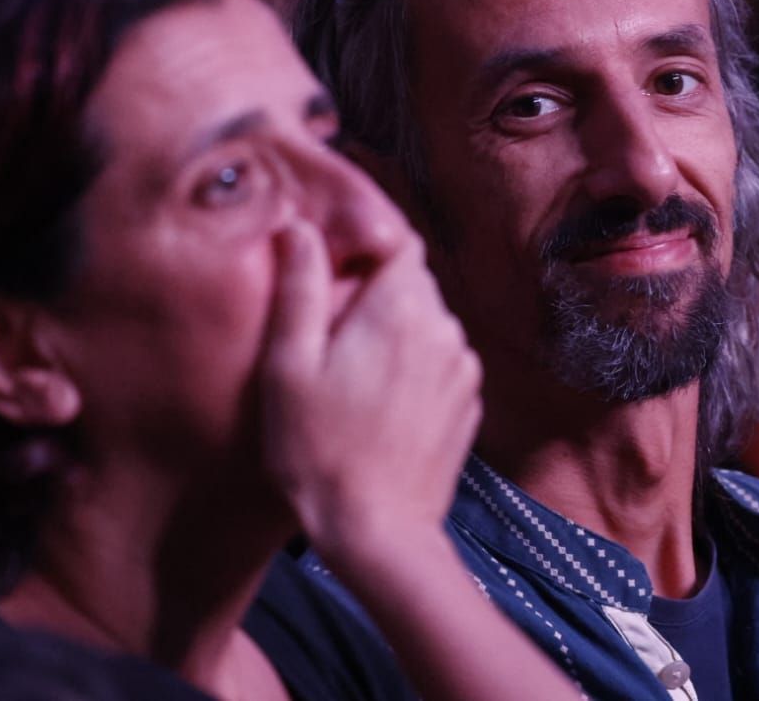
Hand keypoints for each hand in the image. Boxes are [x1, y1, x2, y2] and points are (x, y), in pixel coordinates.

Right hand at [258, 219, 481, 557]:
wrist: (379, 531)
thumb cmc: (320, 452)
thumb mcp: (289, 367)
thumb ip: (298, 289)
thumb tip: (299, 228)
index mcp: (401, 308)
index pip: (400, 240)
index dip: (367, 244)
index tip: (334, 267)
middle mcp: (445, 328)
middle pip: (413, 282)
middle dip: (375, 293)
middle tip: (330, 332)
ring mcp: (464, 367)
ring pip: (427, 323)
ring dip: (395, 332)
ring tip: (351, 375)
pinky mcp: (469, 402)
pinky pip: (440, 362)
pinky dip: (413, 367)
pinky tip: (379, 404)